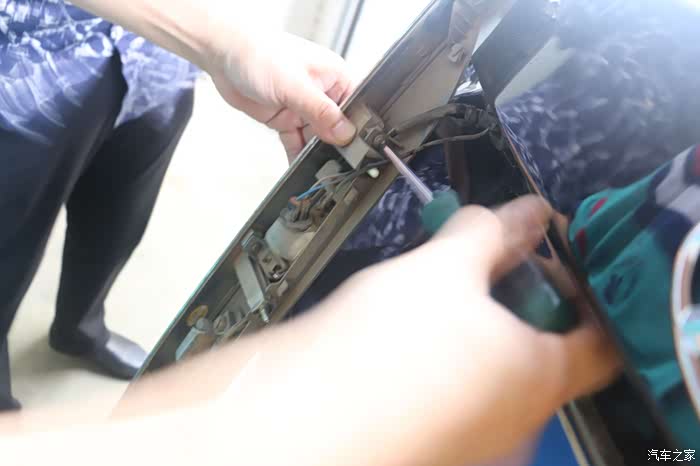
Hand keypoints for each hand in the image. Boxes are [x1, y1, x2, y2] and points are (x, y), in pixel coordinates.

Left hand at [207, 30, 355, 159]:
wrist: (223, 54)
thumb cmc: (259, 55)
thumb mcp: (295, 86)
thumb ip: (321, 112)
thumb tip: (345, 133)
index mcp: (335, 78)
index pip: (355, 109)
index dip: (356, 131)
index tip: (354, 151)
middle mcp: (322, 93)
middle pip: (337, 128)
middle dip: (335, 146)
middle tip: (336, 168)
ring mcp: (303, 107)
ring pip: (317, 138)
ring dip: (316, 154)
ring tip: (320, 173)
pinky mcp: (286, 118)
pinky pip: (297, 142)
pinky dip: (298, 155)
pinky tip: (301, 169)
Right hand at [311, 195, 620, 464]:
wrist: (303, 416)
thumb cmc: (383, 349)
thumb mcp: (444, 268)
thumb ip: (492, 234)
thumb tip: (527, 213)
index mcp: (539, 375)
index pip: (601, 341)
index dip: (585, 295)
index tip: (554, 263)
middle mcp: (515, 418)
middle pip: (543, 353)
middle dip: (518, 301)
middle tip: (485, 267)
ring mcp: (472, 437)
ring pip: (494, 373)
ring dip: (478, 328)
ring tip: (439, 294)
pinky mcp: (433, 440)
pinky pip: (456, 394)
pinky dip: (447, 358)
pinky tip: (408, 335)